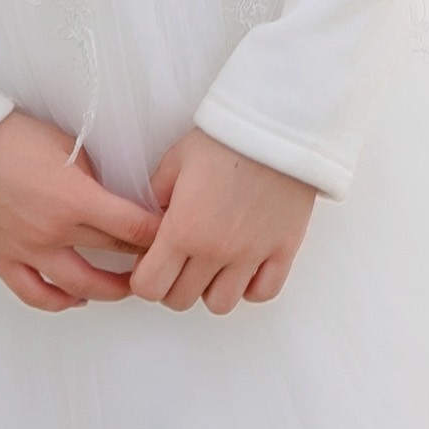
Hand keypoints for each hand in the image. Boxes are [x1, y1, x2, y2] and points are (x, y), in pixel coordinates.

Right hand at [0, 111, 157, 313]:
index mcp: (76, 199)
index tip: (175, 233)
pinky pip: (36, 295)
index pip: (135, 228)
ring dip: (112, 290)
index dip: (161, 233)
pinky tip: (77, 298)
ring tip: (129, 287)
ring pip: (82, 288)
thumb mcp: (67, 145)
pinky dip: (61, 302)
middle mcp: (54, 232)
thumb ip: (95, 177)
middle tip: (162, 256)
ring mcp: (27, 251)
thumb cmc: (10, 136)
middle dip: (145, 256)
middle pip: (116, 255)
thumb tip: (118, 198)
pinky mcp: (2, 260)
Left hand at [129, 131, 318, 314]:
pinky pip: (263, 292)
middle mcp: (216, 251)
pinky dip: (250, 287)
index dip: (144, 278)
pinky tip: (244, 266)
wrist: (276, 125)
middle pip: (181, 300)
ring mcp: (252, 254)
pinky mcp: (283, 250)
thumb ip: (155, 197)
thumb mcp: (175, 162)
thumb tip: (147, 222)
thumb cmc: (223, 138)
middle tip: (178, 261)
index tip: (150, 261)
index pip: (149, 287)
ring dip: (210, 289)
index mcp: (183, 230)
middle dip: (172, 285)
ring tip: (212, 265)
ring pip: (221, 304)